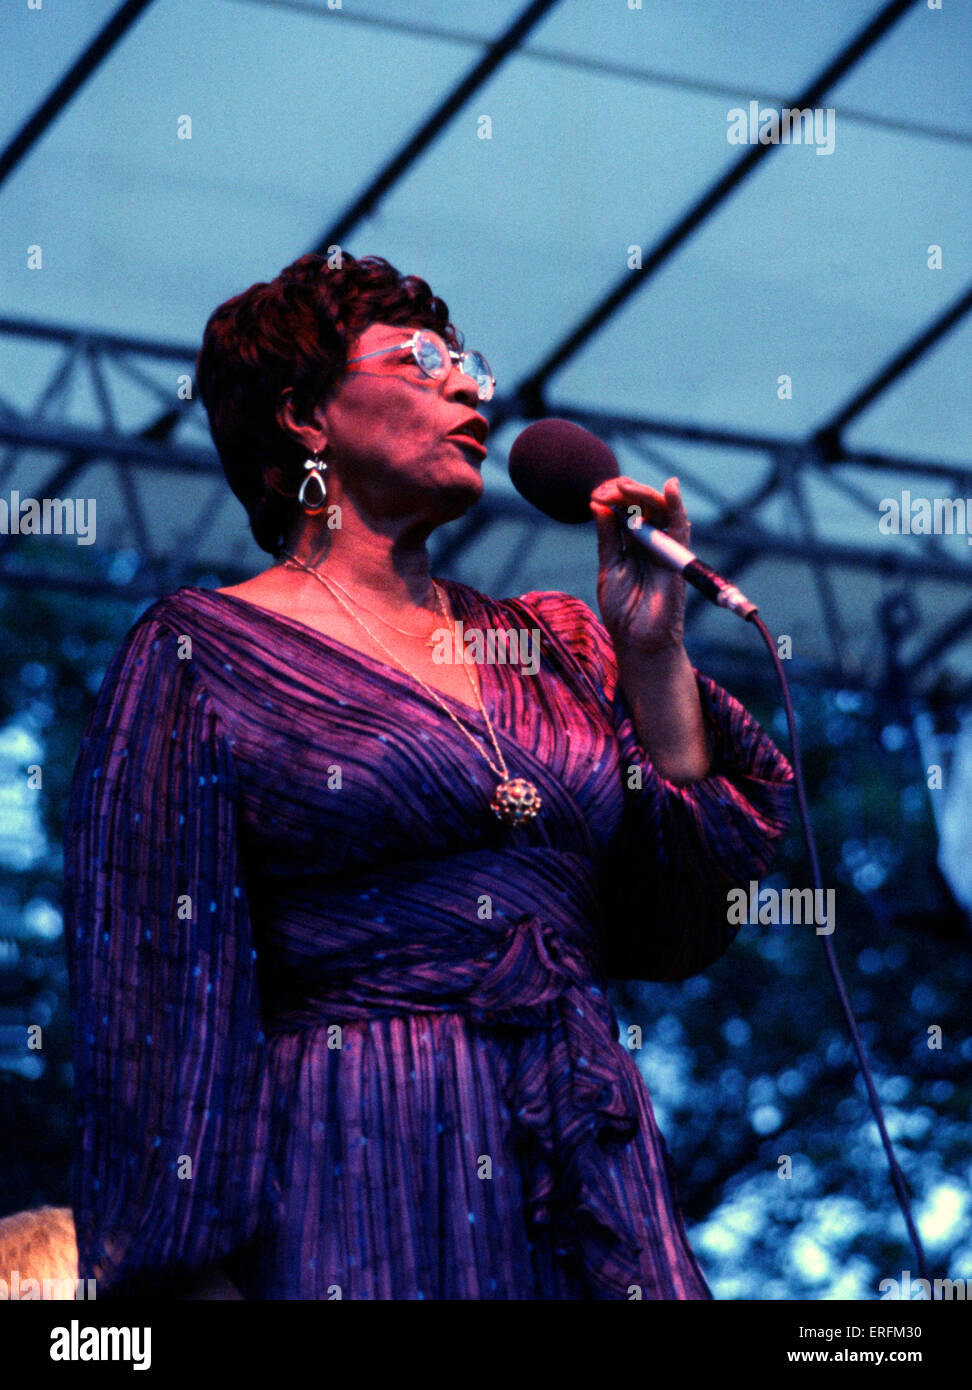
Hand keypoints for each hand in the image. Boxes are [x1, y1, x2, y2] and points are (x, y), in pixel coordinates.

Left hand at [589, 475, 689, 657]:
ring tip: (622, 488)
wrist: (637, 640)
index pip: (627, 509)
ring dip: (642, 493)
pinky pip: (681, 527)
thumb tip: (598, 504)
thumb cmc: (622, 609)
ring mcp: (665, 547)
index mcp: (632, 543)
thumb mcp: (609, 566)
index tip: (595, 495)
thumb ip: (607, 536)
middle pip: (643, 504)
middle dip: (625, 492)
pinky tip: (671, 487)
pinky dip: (677, 506)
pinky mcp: (678, 556)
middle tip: (606, 490)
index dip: (613, 497)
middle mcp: (651, 541)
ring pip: (660, 509)